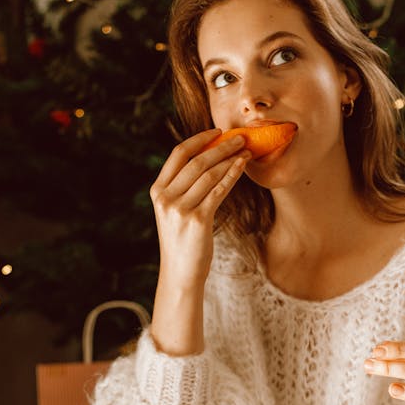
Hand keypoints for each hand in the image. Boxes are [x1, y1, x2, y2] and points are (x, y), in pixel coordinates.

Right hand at [149, 129, 250, 288]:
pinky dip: (232, 176)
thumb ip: (183, 187)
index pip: (178, 155)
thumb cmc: (183, 240)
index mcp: (158, 191)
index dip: (199, 139)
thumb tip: (209, 158)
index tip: (217, 132)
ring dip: (230, 160)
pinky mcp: (198, 220)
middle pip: (196, 162)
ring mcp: (180, 209)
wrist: (181, 272)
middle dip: (221, 147)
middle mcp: (166, 198)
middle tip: (240, 138)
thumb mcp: (174, 211)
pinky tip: (242, 167)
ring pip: (209, 175)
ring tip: (246, 152)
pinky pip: (218, 191)